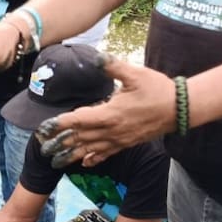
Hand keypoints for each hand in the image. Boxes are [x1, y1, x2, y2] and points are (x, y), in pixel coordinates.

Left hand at [37, 56, 175, 166]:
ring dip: (71, 155)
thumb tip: (96, 57)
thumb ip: (112, 66)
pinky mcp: (127, 143)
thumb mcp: (135, 74)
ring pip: (90, 149)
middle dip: (59, 142)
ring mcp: (120, 139)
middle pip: (80, 138)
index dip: (59, 123)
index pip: (78, 119)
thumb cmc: (157, 89)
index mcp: (110, 113)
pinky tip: (84, 163)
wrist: (180, 109)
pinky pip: (107, 153)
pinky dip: (94, 158)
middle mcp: (112, 130)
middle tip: (41, 147)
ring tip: (55, 160)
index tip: (44, 128)